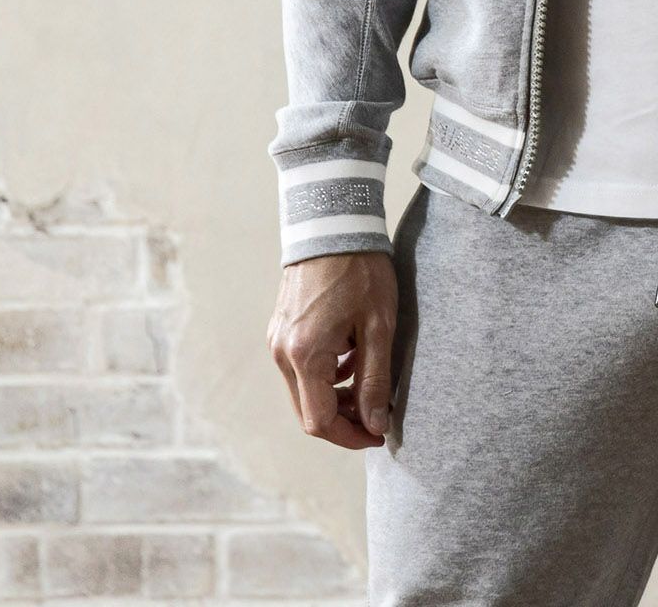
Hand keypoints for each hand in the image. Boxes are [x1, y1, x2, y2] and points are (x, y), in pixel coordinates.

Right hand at [267, 251, 397, 448]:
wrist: (333, 222)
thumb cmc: (360, 270)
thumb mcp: (379, 325)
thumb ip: (375, 379)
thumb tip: (375, 424)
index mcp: (305, 356)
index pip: (320, 422)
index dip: (351, 436)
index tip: (379, 433)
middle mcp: (283, 353)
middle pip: (308, 412)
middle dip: (343, 420)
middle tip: (377, 413)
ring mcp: (278, 341)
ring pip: (303, 391)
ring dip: (335, 398)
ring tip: (369, 382)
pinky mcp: (281, 330)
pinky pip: (300, 369)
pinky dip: (325, 376)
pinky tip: (352, 360)